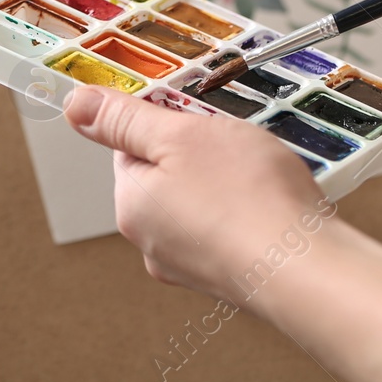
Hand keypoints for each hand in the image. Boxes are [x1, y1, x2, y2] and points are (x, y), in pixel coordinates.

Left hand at [65, 84, 381, 381]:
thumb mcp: (180, 134)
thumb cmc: (248, 198)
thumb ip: (125, 120)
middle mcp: (153, 242)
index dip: (165, 119)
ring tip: (262, 169)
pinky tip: (274, 200)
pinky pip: (231, 227)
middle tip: (235, 138)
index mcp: (132, 205)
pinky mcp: (231, 275)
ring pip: (202, 200)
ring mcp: (192, 265)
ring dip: (228, 179)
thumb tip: (75, 105)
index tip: (196, 110)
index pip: (131, 146)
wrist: (305, 268)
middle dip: (201, 150)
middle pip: (168, 174)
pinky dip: (249, 209)